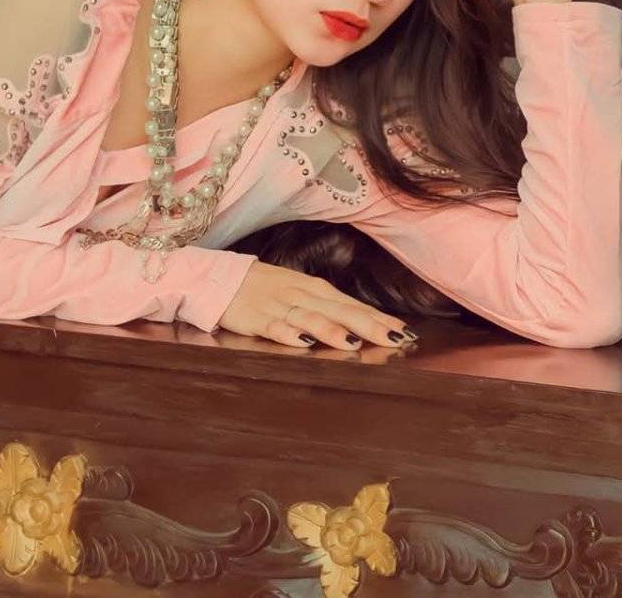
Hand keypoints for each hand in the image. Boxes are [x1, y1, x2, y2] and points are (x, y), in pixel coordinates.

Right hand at [217, 261, 414, 350]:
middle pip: (338, 311)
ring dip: (332, 330)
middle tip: (395, 340)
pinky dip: (288, 334)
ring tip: (354, 343)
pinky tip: (302, 343)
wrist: (216, 277)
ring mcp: (276, 306)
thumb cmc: (262, 287)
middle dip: (367, 326)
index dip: (378, 318)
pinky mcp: (254, 318)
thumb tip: (363, 323)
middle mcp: (299, 295)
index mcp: (313, 289)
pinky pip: (273, 326)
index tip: (405, 332)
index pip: (352, 304)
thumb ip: (326, 306)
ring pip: (309, 318)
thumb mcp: (297, 289)